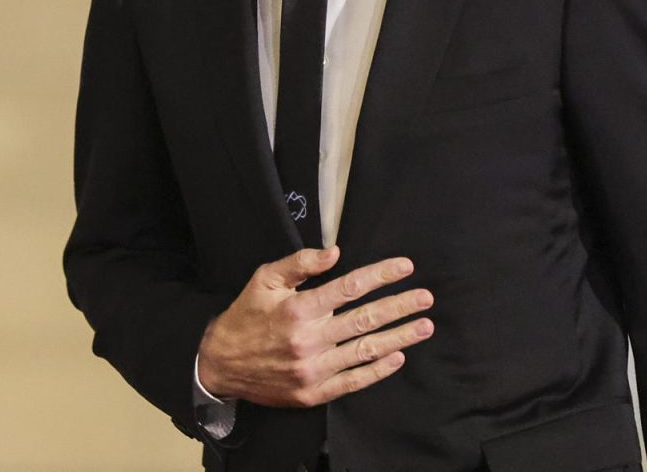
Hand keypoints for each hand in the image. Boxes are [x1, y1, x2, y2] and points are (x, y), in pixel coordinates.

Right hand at [196, 246, 434, 407]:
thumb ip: (299, 263)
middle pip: (365, 319)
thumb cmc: (246, 315)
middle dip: (399, 306)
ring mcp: (312, 369)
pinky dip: (377, 370)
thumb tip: (335, 252)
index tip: (405, 267)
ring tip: (424, 326)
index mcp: (298, 308)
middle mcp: (309, 340)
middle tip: (426, 298)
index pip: (350, 287)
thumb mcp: (264, 279)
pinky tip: (398, 357)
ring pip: (365, 351)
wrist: (221, 364)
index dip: (381, 275)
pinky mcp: (313, 393)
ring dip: (399, 338)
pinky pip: (353, 381)